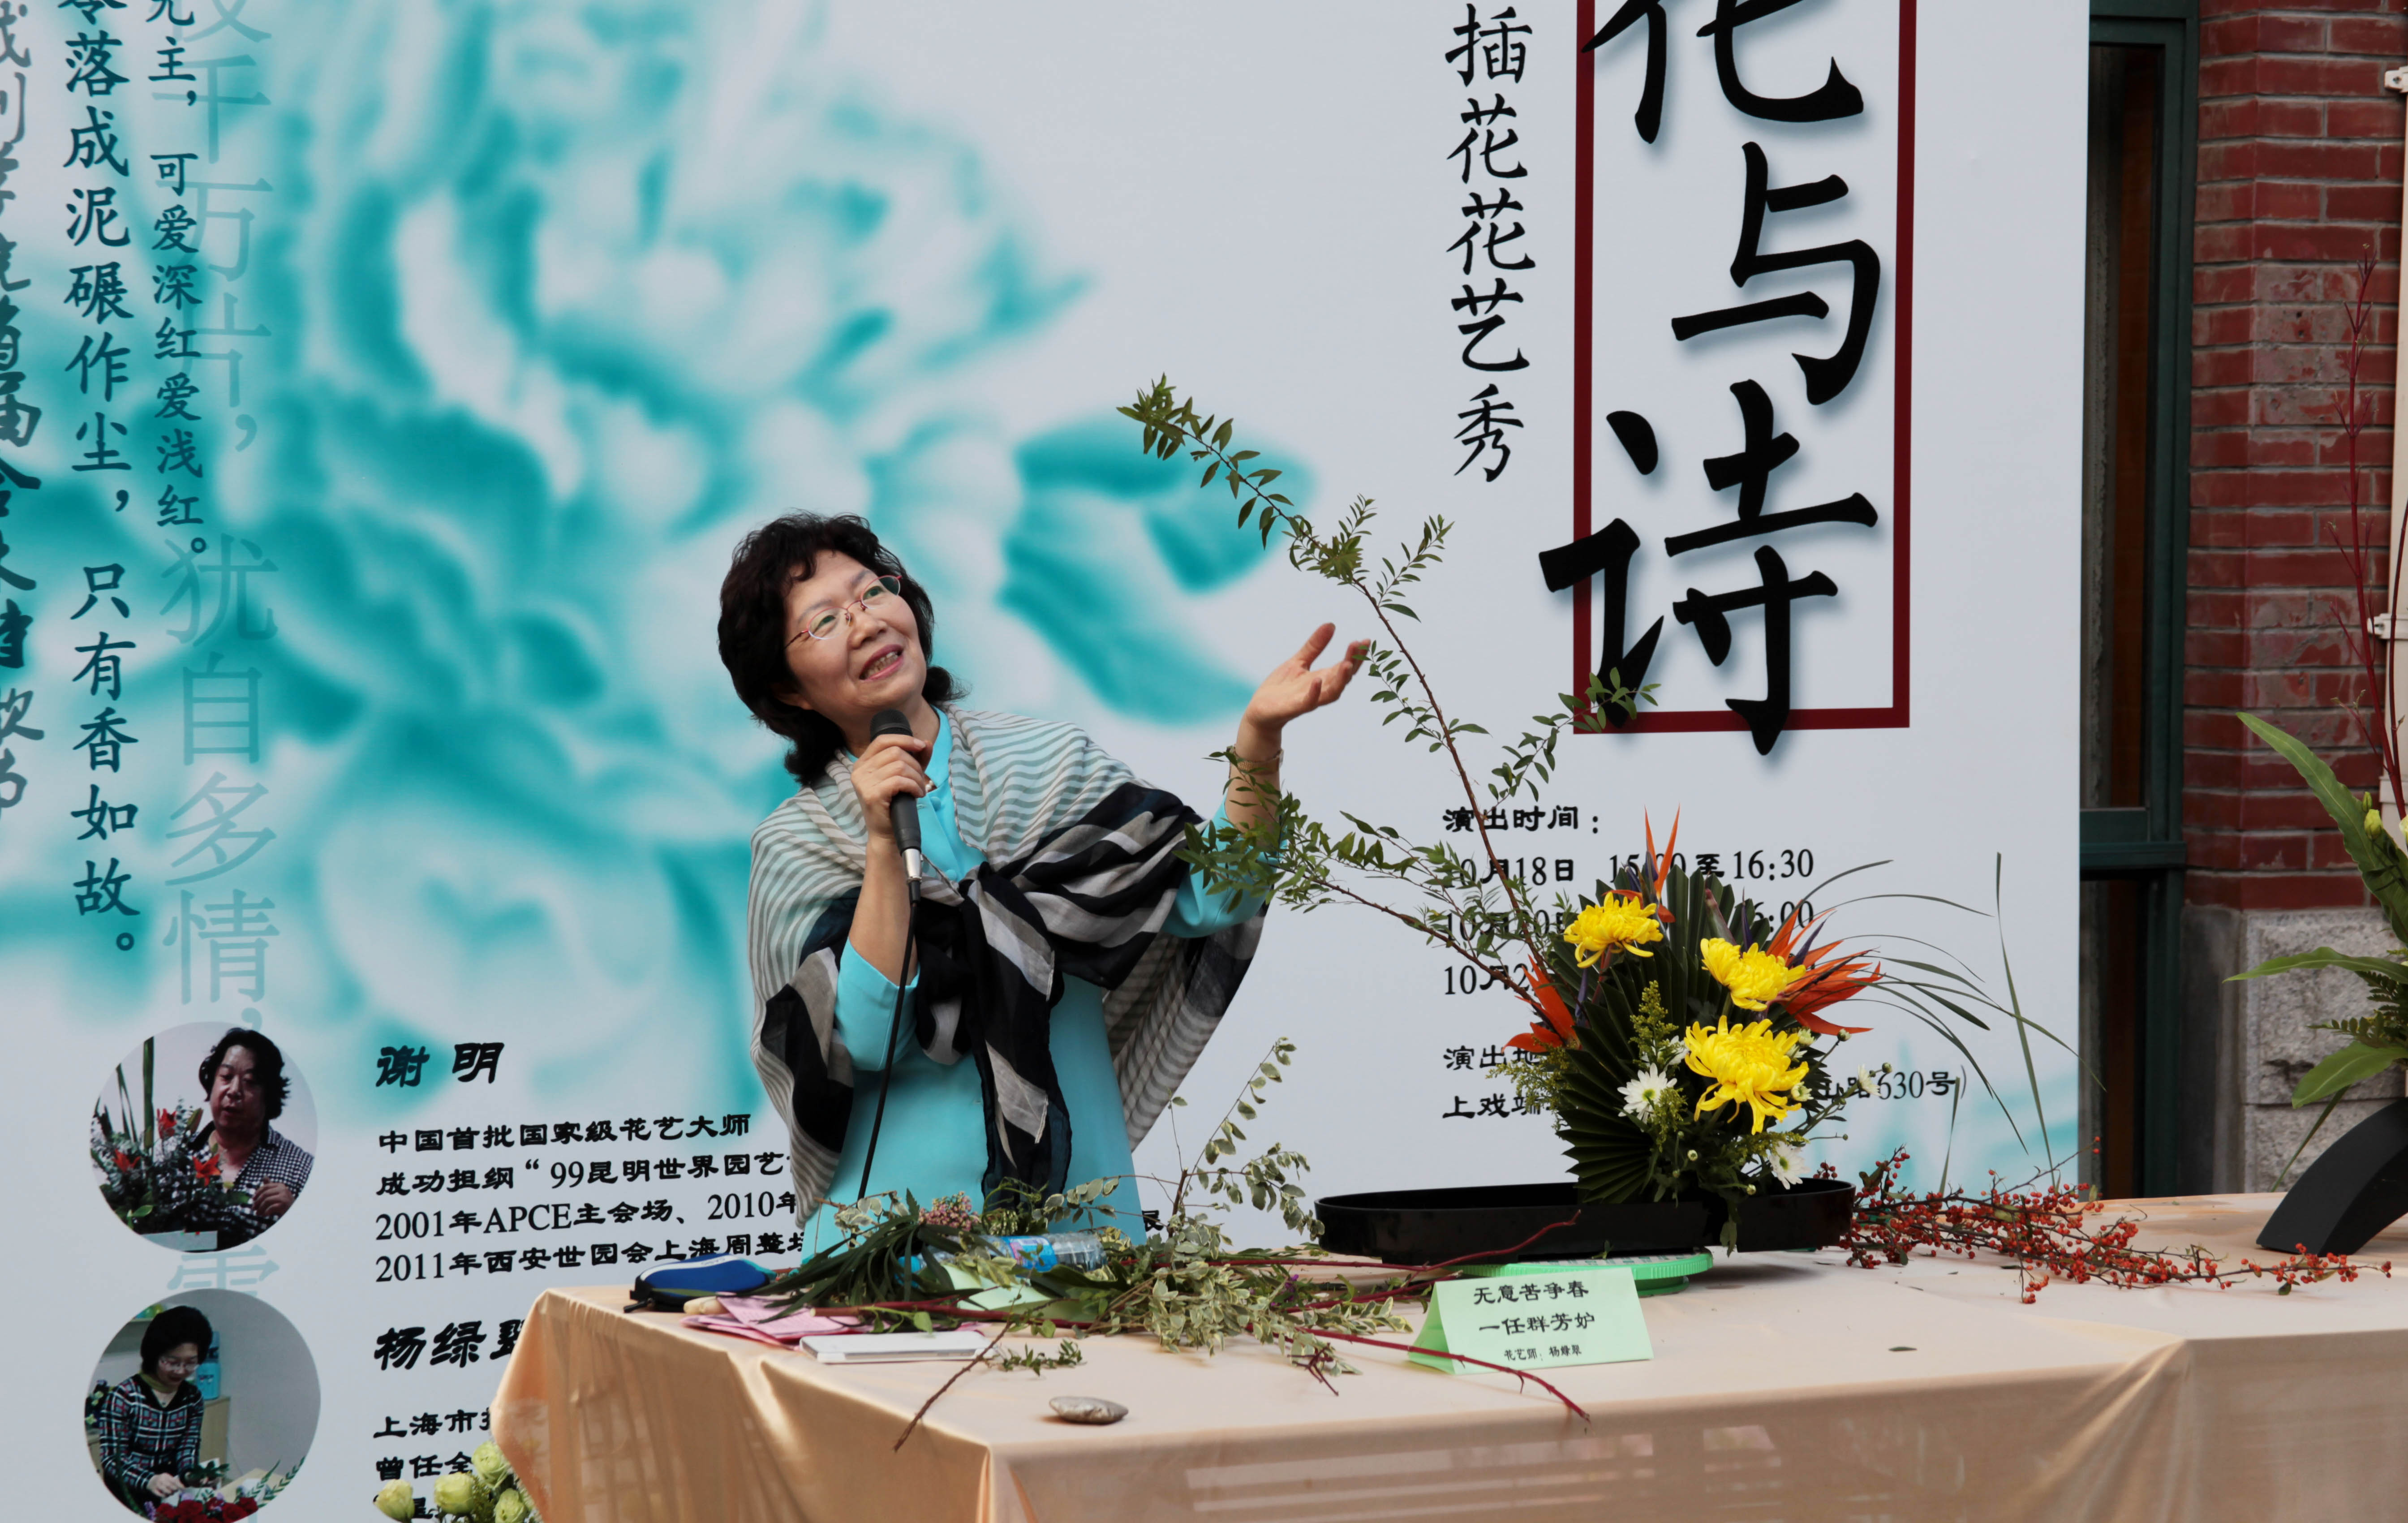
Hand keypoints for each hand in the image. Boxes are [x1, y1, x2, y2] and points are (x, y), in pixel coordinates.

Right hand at [149, 1474, 182, 1498]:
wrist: (150, 1480)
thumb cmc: (161, 1479)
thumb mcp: (167, 1477)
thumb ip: (173, 1480)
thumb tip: (181, 1485)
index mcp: (165, 1476)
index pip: (173, 1480)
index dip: (179, 1484)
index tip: (183, 1488)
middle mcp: (161, 1480)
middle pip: (169, 1485)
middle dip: (174, 1489)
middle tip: (176, 1491)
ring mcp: (156, 1485)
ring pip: (165, 1490)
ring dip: (170, 1493)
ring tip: (172, 1493)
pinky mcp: (153, 1490)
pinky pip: (159, 1494)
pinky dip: (164, 1496)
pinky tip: (166, 1496)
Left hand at [252, 1181, 295, 1219]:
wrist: (293, 1213)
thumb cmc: (283, 1204)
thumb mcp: (276, 1194)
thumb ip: (270, 1187)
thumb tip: (264, 1177)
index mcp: (280, 1186)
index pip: (265, 1187)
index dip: (257, 1193)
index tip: (253, 1199)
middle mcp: (283, 1189)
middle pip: (265, 1194)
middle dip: (257, 1202)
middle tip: (253, 1208)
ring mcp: (284, 1196)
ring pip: (267, 1201)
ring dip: (260, 1208)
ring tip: (258, 1213)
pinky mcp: (284, 1204)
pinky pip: (270, 1207)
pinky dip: (265, 1212)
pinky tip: (264, 1215)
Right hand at [849, 730, 929, 844]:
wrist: (885, 833)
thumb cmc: (894, 804)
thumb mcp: (905, 776)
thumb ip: (916, 759)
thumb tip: (926, 743)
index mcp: (863, 763)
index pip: (882, 740)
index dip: (904, 740)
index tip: (921, 746)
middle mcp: (859, 770)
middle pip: (895, 752)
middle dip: (915, 764)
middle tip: (920, 780)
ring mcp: (863, 783)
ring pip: (899, 766)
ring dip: (916, 777)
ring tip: (918, 789)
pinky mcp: (872, 795)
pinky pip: (899, 781)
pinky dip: (913, 786)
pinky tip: (916, 794)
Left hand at [1242, 624, 1366, 739]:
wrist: (1260, 710)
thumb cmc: (1281, 687)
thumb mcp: (1298, 661)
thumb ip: (1314, 646)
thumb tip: (1331, 625)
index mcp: (1323, 678)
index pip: (1344, 666)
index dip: (1356, 655)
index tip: (1365, 641)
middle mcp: (1320, 690)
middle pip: (1343, 679)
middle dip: (1352, 663)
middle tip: (1359, 645)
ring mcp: (1308, 700)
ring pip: (1331, 693)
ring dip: (1340, 679)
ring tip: (1347, 664)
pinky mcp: (1294, 708)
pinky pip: (1308, 703)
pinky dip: (1314, 693)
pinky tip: (1317, 680)